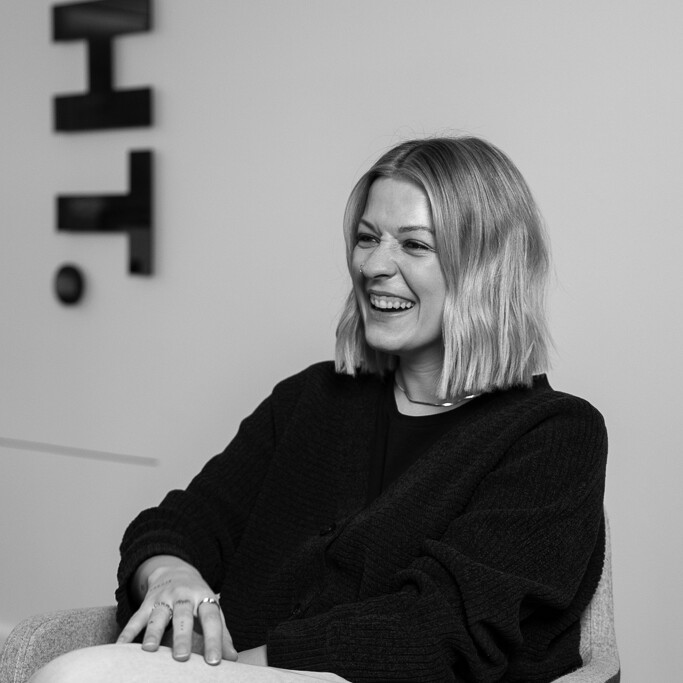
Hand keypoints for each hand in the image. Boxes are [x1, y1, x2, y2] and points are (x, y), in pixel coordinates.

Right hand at [116, 555, 237, 664]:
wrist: (176, 571)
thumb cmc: (197, 599)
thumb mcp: (212, 610)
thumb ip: (222, 634)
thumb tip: (233, 659)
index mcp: (204, 599)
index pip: (212, 619)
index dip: (214, 640)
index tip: (215, 662)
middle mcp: (184, 597)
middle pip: (184, 616)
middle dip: (182, 636)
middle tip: (182, 658)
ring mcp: (164, 598)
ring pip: (159, 615)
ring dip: (154, 631)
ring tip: (150, 649)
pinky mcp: (147, 602)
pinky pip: (136, 618)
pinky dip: (128, 632)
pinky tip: (120, 647)